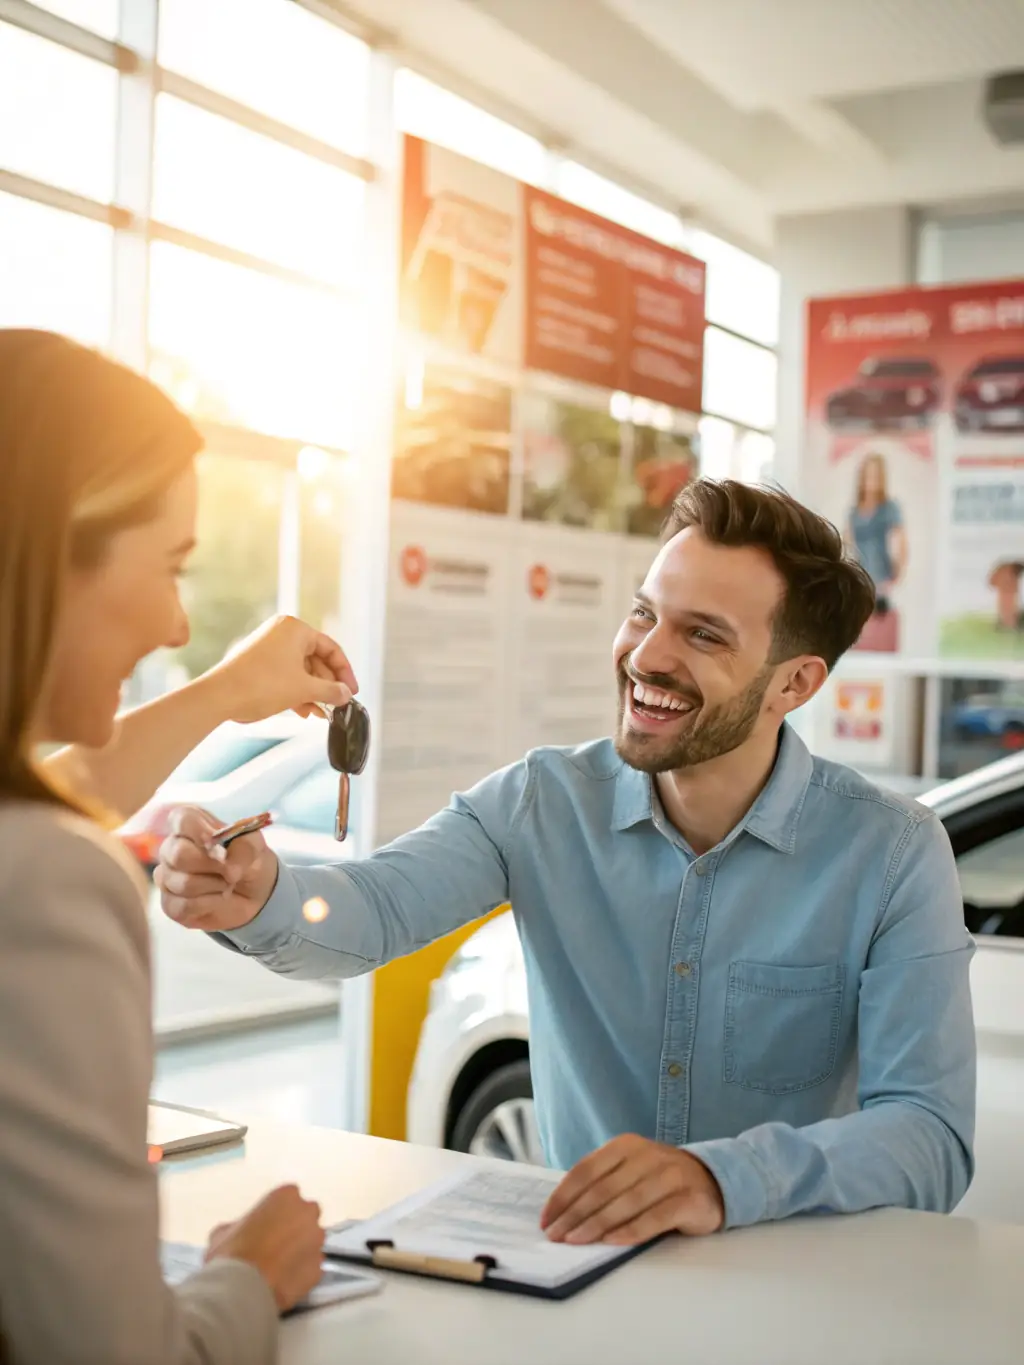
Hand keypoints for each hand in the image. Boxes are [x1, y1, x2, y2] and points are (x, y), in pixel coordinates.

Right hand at [156, 807, 278, 931]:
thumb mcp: (254, 846)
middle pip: (179, 854)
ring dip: (216, 885)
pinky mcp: (169, 904)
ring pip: (184, 883)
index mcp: (190, 824)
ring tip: (228, 883)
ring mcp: (167, 877)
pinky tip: (219, 898)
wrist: (253, 892)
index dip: (200, 831)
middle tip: (231, 870)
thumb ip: (244, 849)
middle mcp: (172, 848)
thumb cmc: (248, 860)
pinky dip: (210, 903)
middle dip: (212, 865)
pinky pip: (184, 906)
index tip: (216, 842)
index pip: (182, 819)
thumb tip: (229, 869)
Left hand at [202, 615, 357, 723]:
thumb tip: (345, 695)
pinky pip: (286, 675)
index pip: (331, 648)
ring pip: (301, 670)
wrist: (220, 696)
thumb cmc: (261, 685)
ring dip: (313, 692)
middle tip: (337, 705)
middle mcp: (282, 633)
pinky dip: (297, 691)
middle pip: (316, 660)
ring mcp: (268, 648)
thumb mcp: (304, 689)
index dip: (345, 672)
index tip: (351, 692)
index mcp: (295, 629)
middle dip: (327, 685)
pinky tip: (304, 711)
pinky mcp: (258, 663)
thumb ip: (331, 691)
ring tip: (322, 713)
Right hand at [205, 1184, 324, 1312]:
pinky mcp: (318, 1268)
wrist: (241, 1289)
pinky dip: (301, 1275)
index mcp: (286, 1196)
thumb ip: (239, 1225)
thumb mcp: (223, 1232)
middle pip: (306, 1217)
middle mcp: (307, 1213)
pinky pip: (312, 1269)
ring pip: (312, 1243)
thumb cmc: (231, 1255)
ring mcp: (316, 1242)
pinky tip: (283, 1283)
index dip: (277, 1214)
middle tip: (275, 1245)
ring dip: (300, 1252)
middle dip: (295, 1228)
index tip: (267, 1226)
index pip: (288, 1198)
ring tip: (278, 1267)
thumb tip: (236, 1233)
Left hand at [540, 1134, 724, 1245]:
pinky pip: (654, 1217)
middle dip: (574, 1214)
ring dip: (596, 1224)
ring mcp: (670, 1175)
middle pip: (602, 1188)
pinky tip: (612, 1243)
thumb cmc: (658, 1181)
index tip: (546, 1219)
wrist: (712, 1181)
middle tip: (555, 1236)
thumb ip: (602, 1183)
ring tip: (575, 1242)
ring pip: (625, 1202)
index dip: (563, 1196)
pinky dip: (630, 1231)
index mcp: (625, 1145)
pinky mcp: (688, 1199)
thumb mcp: (629, 1171)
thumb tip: (562, 1211)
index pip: (586, 1170)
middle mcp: (647, 1155)